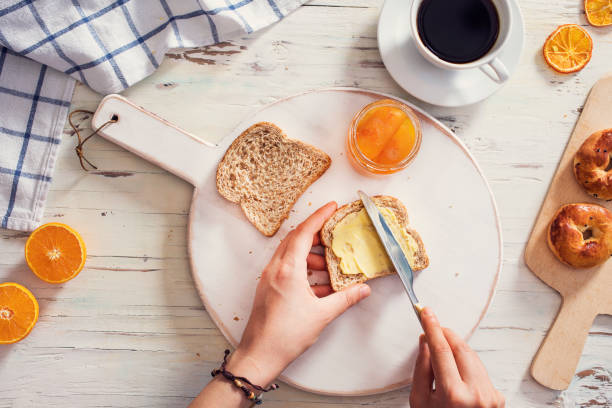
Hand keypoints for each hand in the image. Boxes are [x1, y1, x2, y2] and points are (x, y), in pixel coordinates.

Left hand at [227, 202, 370, 385]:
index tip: (332, 207)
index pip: (304, 233)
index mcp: (287, 270)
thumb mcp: (322, 315)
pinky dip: (303, 269)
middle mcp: (275, 269)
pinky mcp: (268, 288)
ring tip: (328, 264)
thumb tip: (362, 290)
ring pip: (290, 254)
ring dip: (310, 254)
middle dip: (316, 233)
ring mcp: (269, 278)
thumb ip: (345, 299)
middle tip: (334, 233)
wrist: (259, 355)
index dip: (319, 217)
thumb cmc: (285, 336)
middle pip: (295, 239)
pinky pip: (286, 268)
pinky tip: (319, 284)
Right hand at [410, 307, 504, 407]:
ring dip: (456, 348)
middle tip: (433, 327)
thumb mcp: (419, 400)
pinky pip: (480, 371)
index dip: (433, 327)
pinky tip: (455, 371)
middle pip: (460, 348)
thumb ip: (422, 367)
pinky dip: (467, 364)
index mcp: (454, 394)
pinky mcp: (498, 399)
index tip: (426, 312)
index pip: (441, 350)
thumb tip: (426, 340)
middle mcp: (477, 394)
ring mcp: (490, 397)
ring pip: (472, 357)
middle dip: (446, 334)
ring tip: (441, 351)